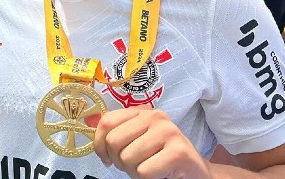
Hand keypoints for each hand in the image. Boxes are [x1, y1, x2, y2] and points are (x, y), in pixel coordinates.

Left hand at [94, 107, 209, 178]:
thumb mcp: (136, 142)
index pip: (107, 122)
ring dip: (135, 172)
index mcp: (142, 112)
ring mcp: (169, 132)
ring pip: (128, 158)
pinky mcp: (178, 152)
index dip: (99, 144)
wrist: (195, 173)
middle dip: (119, 161)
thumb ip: (117, 132)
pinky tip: (161, 174)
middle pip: (113, 141)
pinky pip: (144, 171)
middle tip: (134, 166)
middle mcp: (156, 117)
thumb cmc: (160, 160)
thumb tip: (88, 124)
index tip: (106, 158)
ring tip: (150, 169)